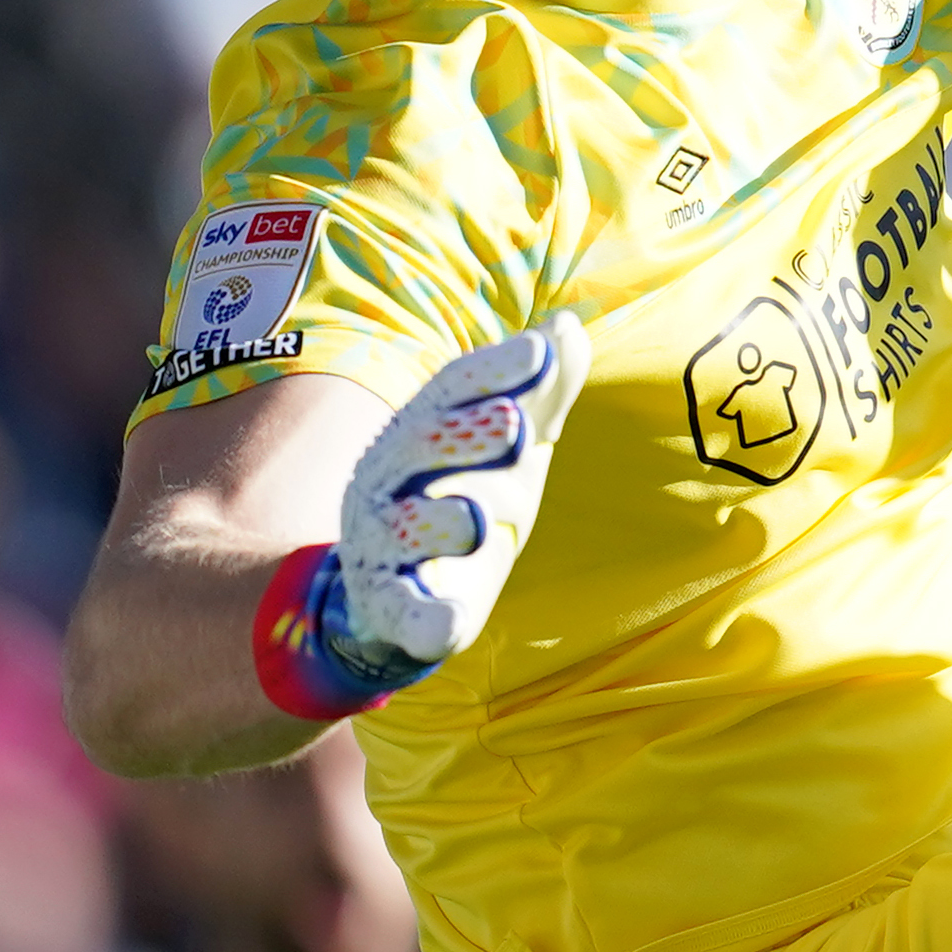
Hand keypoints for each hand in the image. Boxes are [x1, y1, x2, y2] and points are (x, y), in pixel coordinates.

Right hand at [313, 315, 592, 690]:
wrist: (389, 595)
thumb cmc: (455, 500)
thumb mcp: (502, 448)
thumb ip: (539, 392)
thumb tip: (569, 324)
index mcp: (418, 435)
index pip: (450, 391)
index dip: (492, 370)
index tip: (538, 352)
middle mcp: (388, 482)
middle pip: (421, 447)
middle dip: (467, 434)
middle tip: (517, 425)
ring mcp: (383, 546)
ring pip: (404, 528)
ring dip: (438, 522)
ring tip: (477, 520)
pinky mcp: (391, 609)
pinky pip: (403, 614)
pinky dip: (424, 622)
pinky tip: (447, 627)